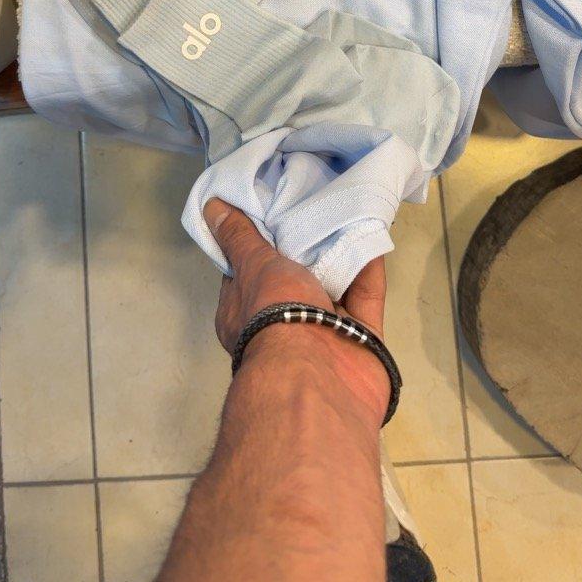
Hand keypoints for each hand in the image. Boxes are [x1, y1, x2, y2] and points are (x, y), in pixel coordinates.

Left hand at [203, 198, 388, 422]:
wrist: (319, 379)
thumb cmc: (274, 318)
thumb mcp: (253, 266)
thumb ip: (239, 237)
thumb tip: (210, 207)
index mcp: (245, 314)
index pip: (246, 270)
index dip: (256, 241)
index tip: (268, 209)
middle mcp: (282, 326)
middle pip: (294, 278)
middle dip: (305, 245)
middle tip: (313, 203)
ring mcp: (323, 336)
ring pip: (333, 286)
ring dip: (340, 252)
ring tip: (345, 208)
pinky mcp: (362, 340)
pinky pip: (366, 295)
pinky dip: (368, 265)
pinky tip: (371, 230)